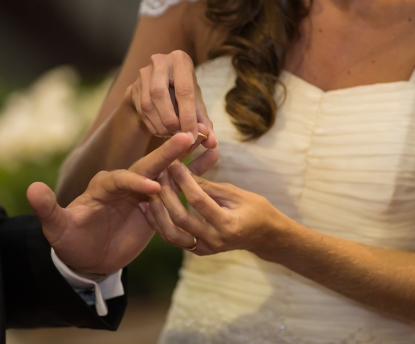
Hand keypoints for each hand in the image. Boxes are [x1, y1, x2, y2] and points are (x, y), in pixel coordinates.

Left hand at [27, 133, 218, 274]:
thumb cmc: (72, 242)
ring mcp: (143, 193)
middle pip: (148, 166)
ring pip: (167, 172)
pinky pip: (177, 190)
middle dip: (167, 154)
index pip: (121, 178)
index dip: (135, 182)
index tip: (152, 189)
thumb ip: (49, 210)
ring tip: (209, 142)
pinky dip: (193, 177)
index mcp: (103, 185)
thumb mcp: (57, 229)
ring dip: (187, 158)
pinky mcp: (157, 204)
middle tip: (187, 136)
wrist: (89, 258)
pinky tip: (211, 162)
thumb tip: (32, 189)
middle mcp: (125, 183)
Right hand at [130, 50, 216, 147]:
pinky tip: (161, 131)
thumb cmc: (183, 94)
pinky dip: (152, 125)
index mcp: (180, 60)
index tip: (192, 137)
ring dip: (160, 124)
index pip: (184, 90)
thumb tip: (212, 143)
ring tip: (171, 134)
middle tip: (179, 136)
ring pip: (147, 103)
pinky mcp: (133, 87)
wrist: (160, 87)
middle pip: (159, 93)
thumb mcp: (196, 104)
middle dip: (170, 119)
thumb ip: (204, 123)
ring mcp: (143, 73)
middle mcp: (159, 61)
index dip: (188, 116)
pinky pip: (141, 110)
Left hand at [142, 160, 289, 255]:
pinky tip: (151, 207)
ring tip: (148, 191)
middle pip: (181, 218)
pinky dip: (161, 223)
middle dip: (166, 194)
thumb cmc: (256, 209)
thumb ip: (208, 186)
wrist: (266, 236)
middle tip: (158, 174)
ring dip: (158, 211)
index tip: (173, 163)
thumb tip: (183, 172)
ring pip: (172, 233)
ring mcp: (206, 249)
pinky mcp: (199, 251)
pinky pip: (174, 239)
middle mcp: (215, 241)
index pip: (198, 200)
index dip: (183, 180)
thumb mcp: (235, 193)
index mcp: (228, 225)